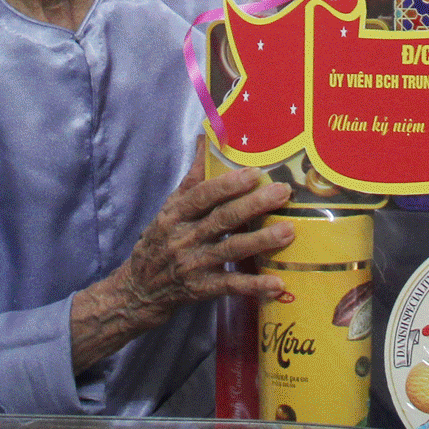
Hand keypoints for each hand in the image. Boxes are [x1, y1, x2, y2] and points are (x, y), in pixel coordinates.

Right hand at [68, 167, 292, 373]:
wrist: (139, 288)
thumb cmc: (160, 240)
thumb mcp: (170, 208)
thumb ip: (192, 178)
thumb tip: (206, 138)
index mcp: (175, 214)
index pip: (202, 195)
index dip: (227, 184)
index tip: (254, 172)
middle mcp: (184, 238)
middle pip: (222, 219)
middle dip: (253, 205)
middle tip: (282, 193)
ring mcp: (193, 265)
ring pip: (231, 250)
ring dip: (261, 240)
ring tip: (289, 231)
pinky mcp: (202, 289)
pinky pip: (231, 286)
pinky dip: (254, 285)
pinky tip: (277, 283)